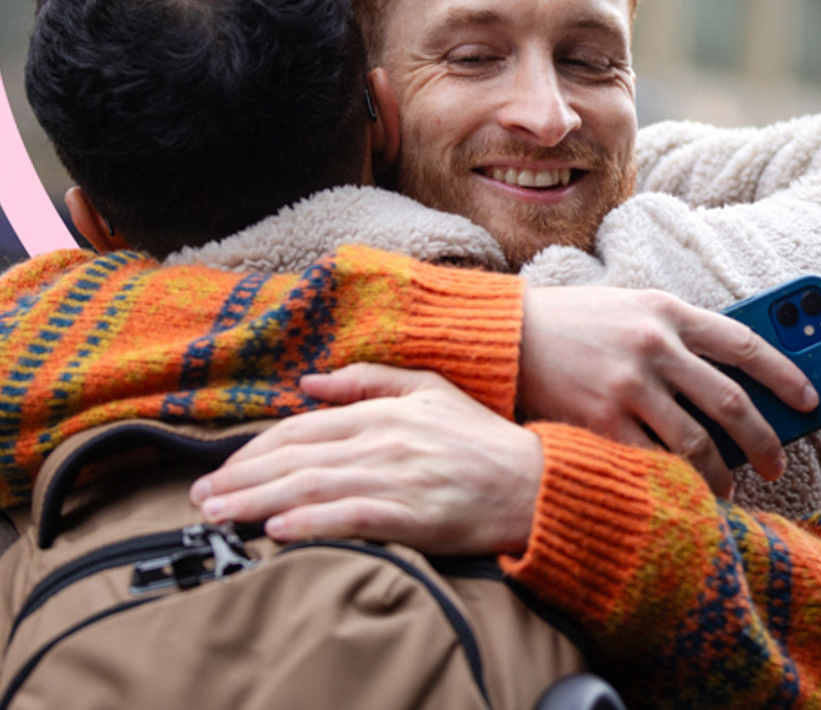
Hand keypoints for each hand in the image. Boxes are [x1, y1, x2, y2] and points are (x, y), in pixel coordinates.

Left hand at [189, 369, 542, 552]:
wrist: (531, 482)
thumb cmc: (480, 438)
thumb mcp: (429, 389)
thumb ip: (370, 380)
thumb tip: (311, 379)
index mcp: (384, 411)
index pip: (304, 427)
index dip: (256, 447)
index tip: (222, 467)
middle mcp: (383, 441)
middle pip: (297, 457)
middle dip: (241, 478)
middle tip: (199, 497)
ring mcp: (396, 478)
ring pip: (312, 487)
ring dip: (258, 502)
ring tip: (218, 516)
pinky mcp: (410, 515)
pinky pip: (350, 518)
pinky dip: (310, 524)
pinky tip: (277, 531)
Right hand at [518, 286, 816, 495]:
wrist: (508, 335)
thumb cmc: (576, 322)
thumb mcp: (631, 307)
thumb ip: (677, 333)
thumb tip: (732, 380)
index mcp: (667, 310)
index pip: (744, 344)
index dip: (785, 375)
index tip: (810, 401)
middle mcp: (654, 345)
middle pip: (731, 402)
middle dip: (764, 440)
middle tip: (777, 463)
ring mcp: (628, 385)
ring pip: (697, 443)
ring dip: (722, 474)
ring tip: (730, 488)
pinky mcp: (601, 420)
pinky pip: (653, 462)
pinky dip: (675, 483)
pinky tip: (683, 492)